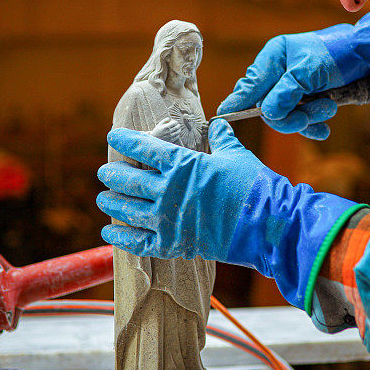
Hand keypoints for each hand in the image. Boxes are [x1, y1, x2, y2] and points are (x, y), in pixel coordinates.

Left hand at [97, 120, 363, 309]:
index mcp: (182, 164)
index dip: (126, 141)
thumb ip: (222, 139)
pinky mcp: (174, 244)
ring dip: (112, 204)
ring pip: (128, 210)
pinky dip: (121, 239)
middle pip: (129, 180)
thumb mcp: (236, 155)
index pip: (145, 149)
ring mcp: (168, 219)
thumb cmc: (253, 186)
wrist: (266, 223)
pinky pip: (139, 242)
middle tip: (105, 172)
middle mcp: (169, 190)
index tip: (114, 136)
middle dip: (113, 175)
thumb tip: (218, 125)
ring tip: (103, 199)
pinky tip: (110, 234)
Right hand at [149, 117, 182, 142]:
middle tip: (178, 125)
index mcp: (166, 127)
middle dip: (178, 125)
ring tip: (179, 129)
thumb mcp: (159, 124)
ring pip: (177, 132)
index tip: (175, 122)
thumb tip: (169, 118)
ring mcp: (170, 136)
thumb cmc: (156, 131)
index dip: (175, 122)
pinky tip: (177, 133)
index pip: (174, 123)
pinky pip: (176, 137)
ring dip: (179, 130)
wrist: (154, 140)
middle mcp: (168, 132)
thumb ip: (164, 120)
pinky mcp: (170, 140)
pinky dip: (178, 135)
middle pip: (177, 127)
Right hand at [217, 11, 369, 138]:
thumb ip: (287, 92)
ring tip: (329, 108)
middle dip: (291, 115)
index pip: (250, 85)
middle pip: (268, 106)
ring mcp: (293, 86)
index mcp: (274, 57)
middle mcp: (279, 72)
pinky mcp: (307, 98)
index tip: (225, 117)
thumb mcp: (311, 71)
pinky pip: (300, 119)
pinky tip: (323, 129)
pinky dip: (312, 124)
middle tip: (312, 115)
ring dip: (307, 117)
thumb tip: (267, 113)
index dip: (238, 102)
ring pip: (285, 115)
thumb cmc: (340, 54)